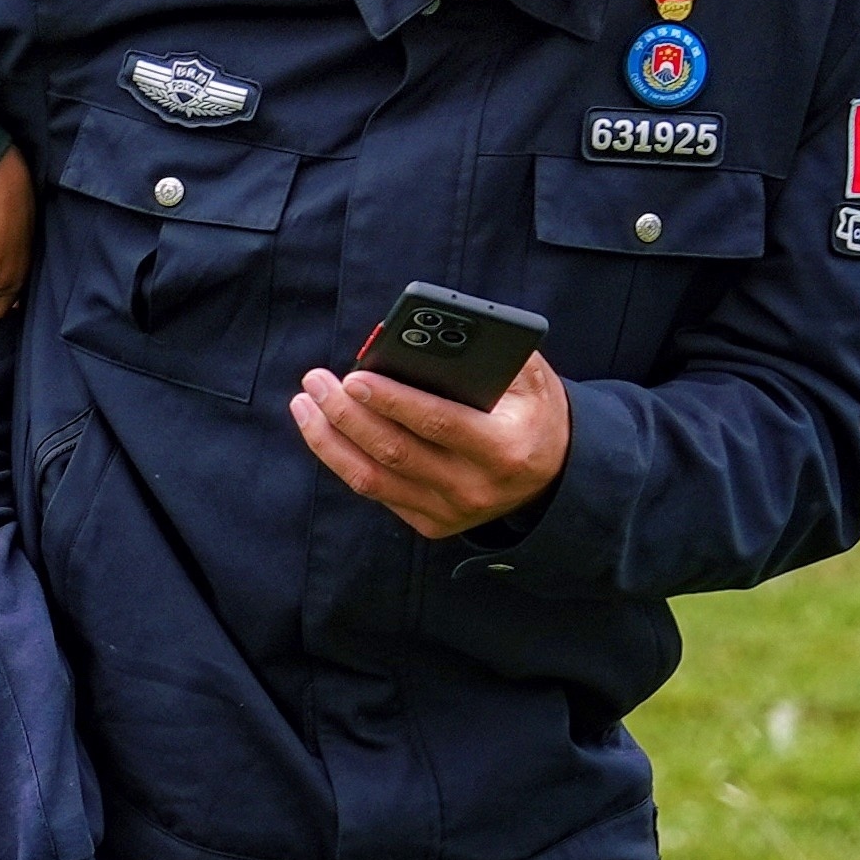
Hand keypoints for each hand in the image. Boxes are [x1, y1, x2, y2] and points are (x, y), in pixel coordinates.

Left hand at [289, 355, 569, 540]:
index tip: (354, 377)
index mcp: (503, 448)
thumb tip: (427, 335)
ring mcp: (450, 512)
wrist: (554, 475)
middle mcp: (474, 487)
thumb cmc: (533, 412)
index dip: (392, 400)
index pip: (437, 423)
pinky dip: (343, 460)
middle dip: (346, 414)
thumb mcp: (532, 377)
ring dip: (329, 440)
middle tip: (317, 381)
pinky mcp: (432, 524)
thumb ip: (491, 353)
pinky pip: (376, 492)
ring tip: (305, 404)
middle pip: (394, 451)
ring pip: (373, 479)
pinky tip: (324, 430)